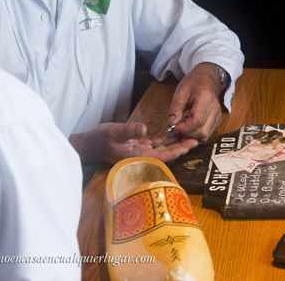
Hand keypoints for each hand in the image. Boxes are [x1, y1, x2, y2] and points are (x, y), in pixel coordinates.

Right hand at [70, 122, 198, 163]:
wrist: (87, 144)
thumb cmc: (98, 139)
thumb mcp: (113, 131)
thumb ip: (129, 130)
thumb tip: (144, 129)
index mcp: (137, 156)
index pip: (161, 155)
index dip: (176, 151)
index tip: (189, 146)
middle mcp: (141, 156)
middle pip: (166, 153)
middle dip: (181, 147)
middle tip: (197, 139)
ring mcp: (141, 151)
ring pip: (163, 148)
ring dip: (176, 142)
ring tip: (191, 135)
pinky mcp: (139, 146)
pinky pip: (157, 143)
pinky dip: (167, 139)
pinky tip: (177, 132)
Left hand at [168, 62, 226, 140]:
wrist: (209, 77)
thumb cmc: (195, 82)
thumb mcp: (181, 91)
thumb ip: (176, 108)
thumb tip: (172, 124)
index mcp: (206, 100)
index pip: (197, 121)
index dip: (184, 128)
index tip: (174, 126)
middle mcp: (215, 110)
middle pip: (203, 132)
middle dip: (187, 133)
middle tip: (177, 127)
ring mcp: (218, 116)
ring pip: (206, 135)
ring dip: (192, 135)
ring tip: (184, 126)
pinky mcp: (217, 121)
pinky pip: (207, 133)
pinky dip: (197, 134)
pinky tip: (190, 126)